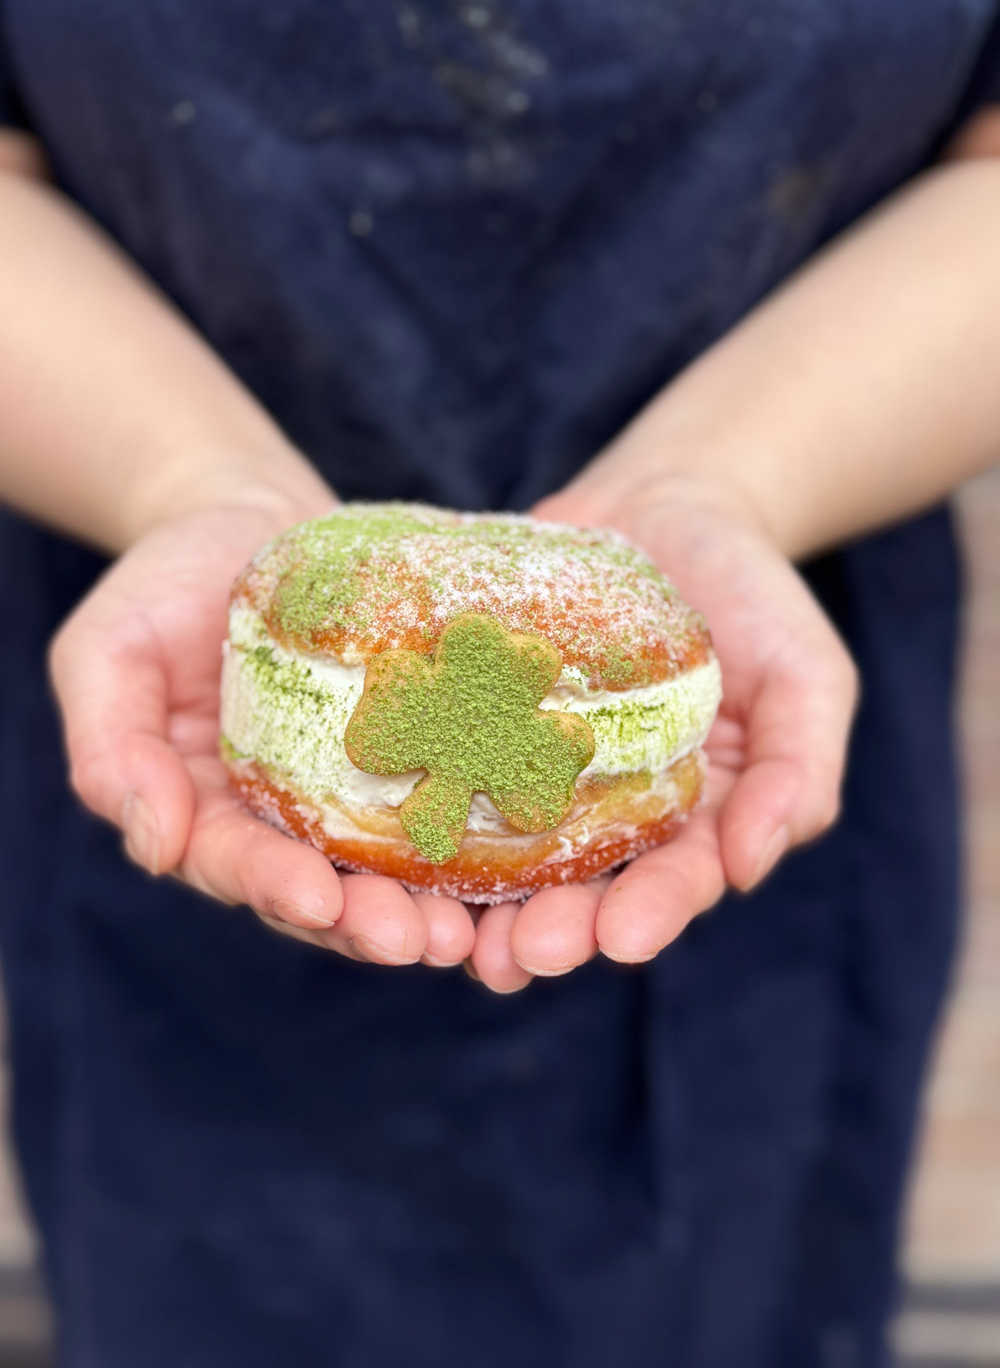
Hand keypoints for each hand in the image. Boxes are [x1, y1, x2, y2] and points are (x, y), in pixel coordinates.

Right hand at [49, 496, 477, 968]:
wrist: (243, 517)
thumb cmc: (161, 581)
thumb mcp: (106, 651)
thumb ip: (111, 746)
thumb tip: (152, 843)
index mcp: (201, 809)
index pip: (232, 864)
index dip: (273, 886)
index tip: (319, 900)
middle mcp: (277, 818)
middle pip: (320, 890)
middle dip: (366, 922)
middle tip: (418, 940)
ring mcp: (343, 790)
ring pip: (384, 868)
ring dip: (424, 906)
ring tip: (468, 933)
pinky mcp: (404, 749)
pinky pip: (436, 797)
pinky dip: (467, 836)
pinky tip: (513, 859)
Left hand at [466, 476, 857, 991]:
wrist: (667, 503)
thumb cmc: (755, 591)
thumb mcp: (808, 676)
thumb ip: (797, 772)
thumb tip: (750, 867)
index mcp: (692, 820)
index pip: (675, 882)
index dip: (652, 912)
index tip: (624, 938)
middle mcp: (609, 813)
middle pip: (580, 889)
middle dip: (553, 928)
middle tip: (524, 954)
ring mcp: (537, 769)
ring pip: (503, 855)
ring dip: (477, 904)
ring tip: (450, 938)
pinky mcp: (479, 722)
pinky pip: (448, 769)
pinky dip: (421, 810)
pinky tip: (388, 843)